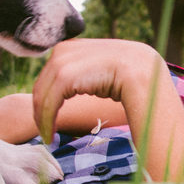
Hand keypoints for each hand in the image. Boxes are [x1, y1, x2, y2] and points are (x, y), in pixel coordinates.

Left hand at [32, 39, 164, 140]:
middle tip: (45, 132)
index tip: (49, 118)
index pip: (50, 74)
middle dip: (40, 110)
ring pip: (42, 94)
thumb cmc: (130, 77)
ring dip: (42, 119)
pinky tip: (50, 135)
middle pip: (42, 84)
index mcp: (72, 46)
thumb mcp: (102, 68)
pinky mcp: (64, 75)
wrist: (143, 73)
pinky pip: (48, 102)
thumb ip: (86, 72)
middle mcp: (64, 49)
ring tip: (48, 137)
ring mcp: (63, 60)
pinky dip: (46, 121)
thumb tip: (79, 85)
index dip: (47, 97)